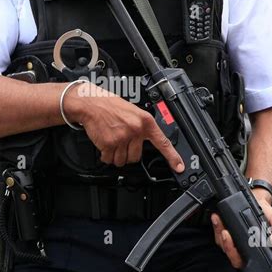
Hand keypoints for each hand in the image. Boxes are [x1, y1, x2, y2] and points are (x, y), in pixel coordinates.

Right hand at [64, 81, 184, 173]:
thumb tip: (146, 143)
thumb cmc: (110, 106)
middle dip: (127, 153)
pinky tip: (104, 143)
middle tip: (121, 141)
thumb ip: (141, 127)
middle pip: (136, 157)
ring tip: (112, 141)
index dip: (172, 157)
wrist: (91, 103)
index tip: (179, 167)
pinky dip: (105, 155)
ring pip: (122, 160)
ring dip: (116, 155)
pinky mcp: (109, 143)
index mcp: (145, 121)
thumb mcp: (133, 112)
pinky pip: (109, 159)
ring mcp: (122, 137)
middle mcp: (136, 130)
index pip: (163, 142)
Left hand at [210, 189, 271, 271]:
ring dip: (221, 235)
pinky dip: (217, 227)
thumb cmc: (267, 216)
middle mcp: (246, 254)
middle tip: (228, 235)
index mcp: (259, 255)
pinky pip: (219, 236)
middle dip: (230, 249)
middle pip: (236, 261)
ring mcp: (235, 245)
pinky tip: (218, 218)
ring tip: (221, 223)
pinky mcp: (226, 235)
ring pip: (225, 248)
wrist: (258, 201)